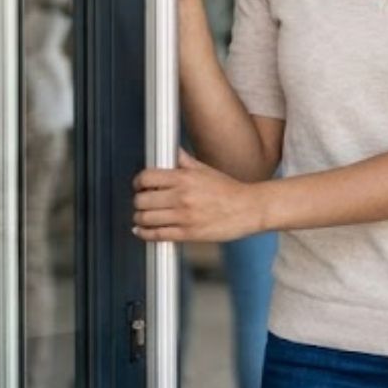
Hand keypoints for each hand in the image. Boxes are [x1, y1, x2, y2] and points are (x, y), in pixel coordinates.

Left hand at [133, 149, 266, 243]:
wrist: (249, 209)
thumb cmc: (230, 190)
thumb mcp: (206, 170)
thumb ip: (185, 161)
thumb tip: (173, 152)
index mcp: (185, 178)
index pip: (147, 177)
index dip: (138, 182)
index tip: (139, 185)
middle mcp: (182, 196)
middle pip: (142, 199)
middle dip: (138, 201)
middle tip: (142, 202)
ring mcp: (184, 216)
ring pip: (145, 218)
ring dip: (139, 218)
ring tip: (142, 216)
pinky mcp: (188, 234)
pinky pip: (157, 235)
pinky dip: (144, 234)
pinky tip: (142, 231)